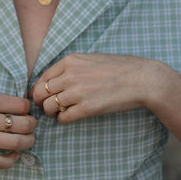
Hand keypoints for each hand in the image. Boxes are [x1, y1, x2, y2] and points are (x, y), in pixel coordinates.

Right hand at [0, 89, 35, 168]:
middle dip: (32, 125)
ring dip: (27, 143)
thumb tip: (10, 104)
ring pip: (16, 143)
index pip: (21, 104)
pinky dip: (11, 161)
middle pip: (24, 124)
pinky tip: (13, 156)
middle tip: (30, 125)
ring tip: (27, 140)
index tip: (25, 110)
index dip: (27, 107)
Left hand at [30, 53, 171, 123]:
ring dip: (52, 112)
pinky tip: (72, 116)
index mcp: (70, 61)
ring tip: (61, 112)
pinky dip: (63, 120)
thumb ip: (72, 67)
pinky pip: (63, 118)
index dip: (39, 90)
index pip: (42, 78)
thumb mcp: (91, 59)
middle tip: (49, 107)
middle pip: (40, 93)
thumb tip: (55, 80)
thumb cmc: (119, 68)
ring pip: (49, 107)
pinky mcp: (87, 108)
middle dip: (41, 102)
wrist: (141, 79)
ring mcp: (78, 92)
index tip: (42, 96)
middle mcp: (70, 75)